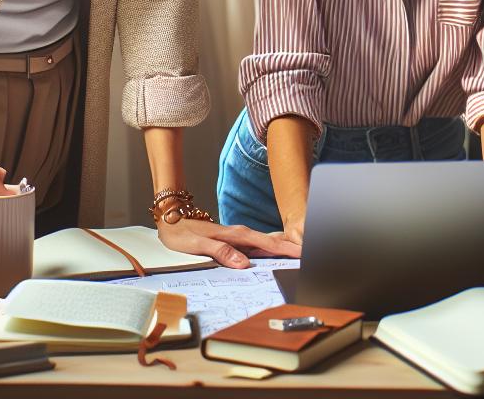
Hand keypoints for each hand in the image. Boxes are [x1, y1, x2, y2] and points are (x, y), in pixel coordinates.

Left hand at [155, 217, 297, 267]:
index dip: (287, 250)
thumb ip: (222, 253)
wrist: (170, 221)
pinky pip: (257, 246)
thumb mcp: (199, 245)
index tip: (304, 254)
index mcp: (237, 235)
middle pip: (273, 243)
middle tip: (312, 256)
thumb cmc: (181, 234)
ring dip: (283, 249)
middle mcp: (241, 235)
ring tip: (301, 256)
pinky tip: (274, 254)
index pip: (268, 244)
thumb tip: (244, 263)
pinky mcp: (233, 241)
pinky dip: (270, 249)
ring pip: (266, 244)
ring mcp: (238, 237)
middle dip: (292, 249)